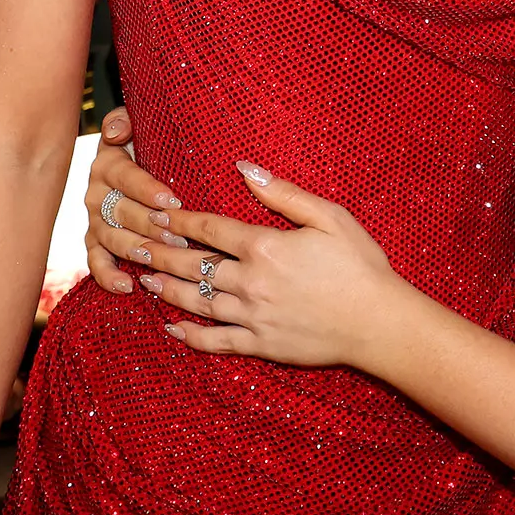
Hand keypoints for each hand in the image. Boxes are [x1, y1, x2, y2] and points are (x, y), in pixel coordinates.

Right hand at [82, 106, 185, 295]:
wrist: (138, 164)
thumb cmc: (147, 145)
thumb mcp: (140, 125)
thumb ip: (126, 121)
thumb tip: (117, 131)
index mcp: (109, 164)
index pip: (126, 177)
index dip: (148, 190)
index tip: (173, 202)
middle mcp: (97, 193)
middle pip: (122, 213)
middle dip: (151, 227)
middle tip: (179, 238)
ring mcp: (95, 221)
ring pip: (113, 238)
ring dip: (137, 250)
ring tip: (160, 259)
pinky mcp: (95, 243)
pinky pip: (96, 262)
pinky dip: (109, 276)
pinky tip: (128, 286)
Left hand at [153, 162, 399, 369]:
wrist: (379, 322)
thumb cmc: (361, 265)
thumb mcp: (329, 217)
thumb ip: (283, 193)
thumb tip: (245, 169)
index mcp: (265, 247)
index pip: (210, 229)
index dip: (180, 220)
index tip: (158, 213)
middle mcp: (251, 283)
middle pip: (193, 266)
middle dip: (161, 254)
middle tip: (135, 245)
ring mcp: (253, 317)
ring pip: (196, 303)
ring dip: (167, 291)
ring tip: (145, 281)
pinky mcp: (261, 346)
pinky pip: (216, 342)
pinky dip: (190, 336)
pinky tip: (173, 328)